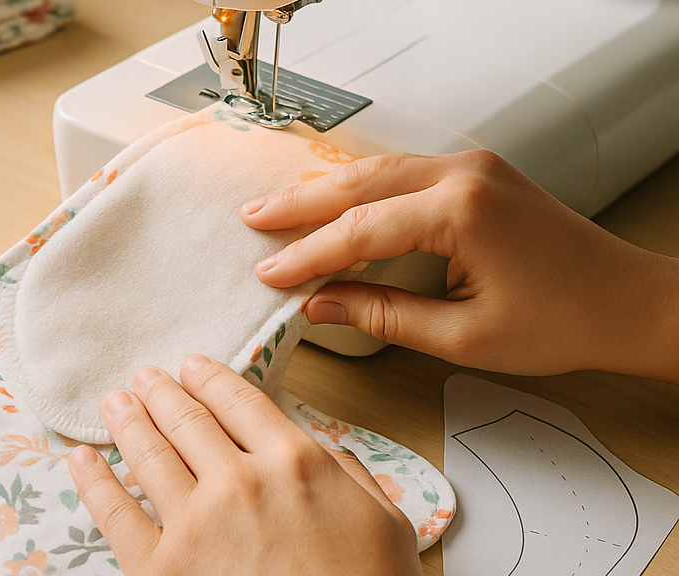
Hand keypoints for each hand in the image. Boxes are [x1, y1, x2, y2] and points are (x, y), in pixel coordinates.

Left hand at [68, 355, 420, 575]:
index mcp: (294, 462)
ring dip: (128, 421)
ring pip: (148, 454)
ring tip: (116, 404)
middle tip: (146, 378)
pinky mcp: (159, 569)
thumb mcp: (384, 523)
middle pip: (187, 419)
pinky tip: (83, 459)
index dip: (210, 378)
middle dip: (161, 392)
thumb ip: (348, 474)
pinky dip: (93, 480)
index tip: (192, 366)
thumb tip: (321, 450)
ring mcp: (194, 524)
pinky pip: (114, 513)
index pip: (239, 401)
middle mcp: (238, 482)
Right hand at [241, 151, 678, 381]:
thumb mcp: (463, 336)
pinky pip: (405, 171)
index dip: (307, 253)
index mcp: (461, 211)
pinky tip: (335, 196)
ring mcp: (473, 167)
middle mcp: (464, 174)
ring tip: (279, 206)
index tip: (269, 273)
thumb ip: (383, 315)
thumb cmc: (564, 320)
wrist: (627, 302)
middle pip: (360, 183)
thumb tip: (322, 303)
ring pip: (379, 168)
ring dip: (327, 189)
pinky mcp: (479, 174)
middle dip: (301, 203)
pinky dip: (362, 186)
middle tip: (252, 218)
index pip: (360, 229)